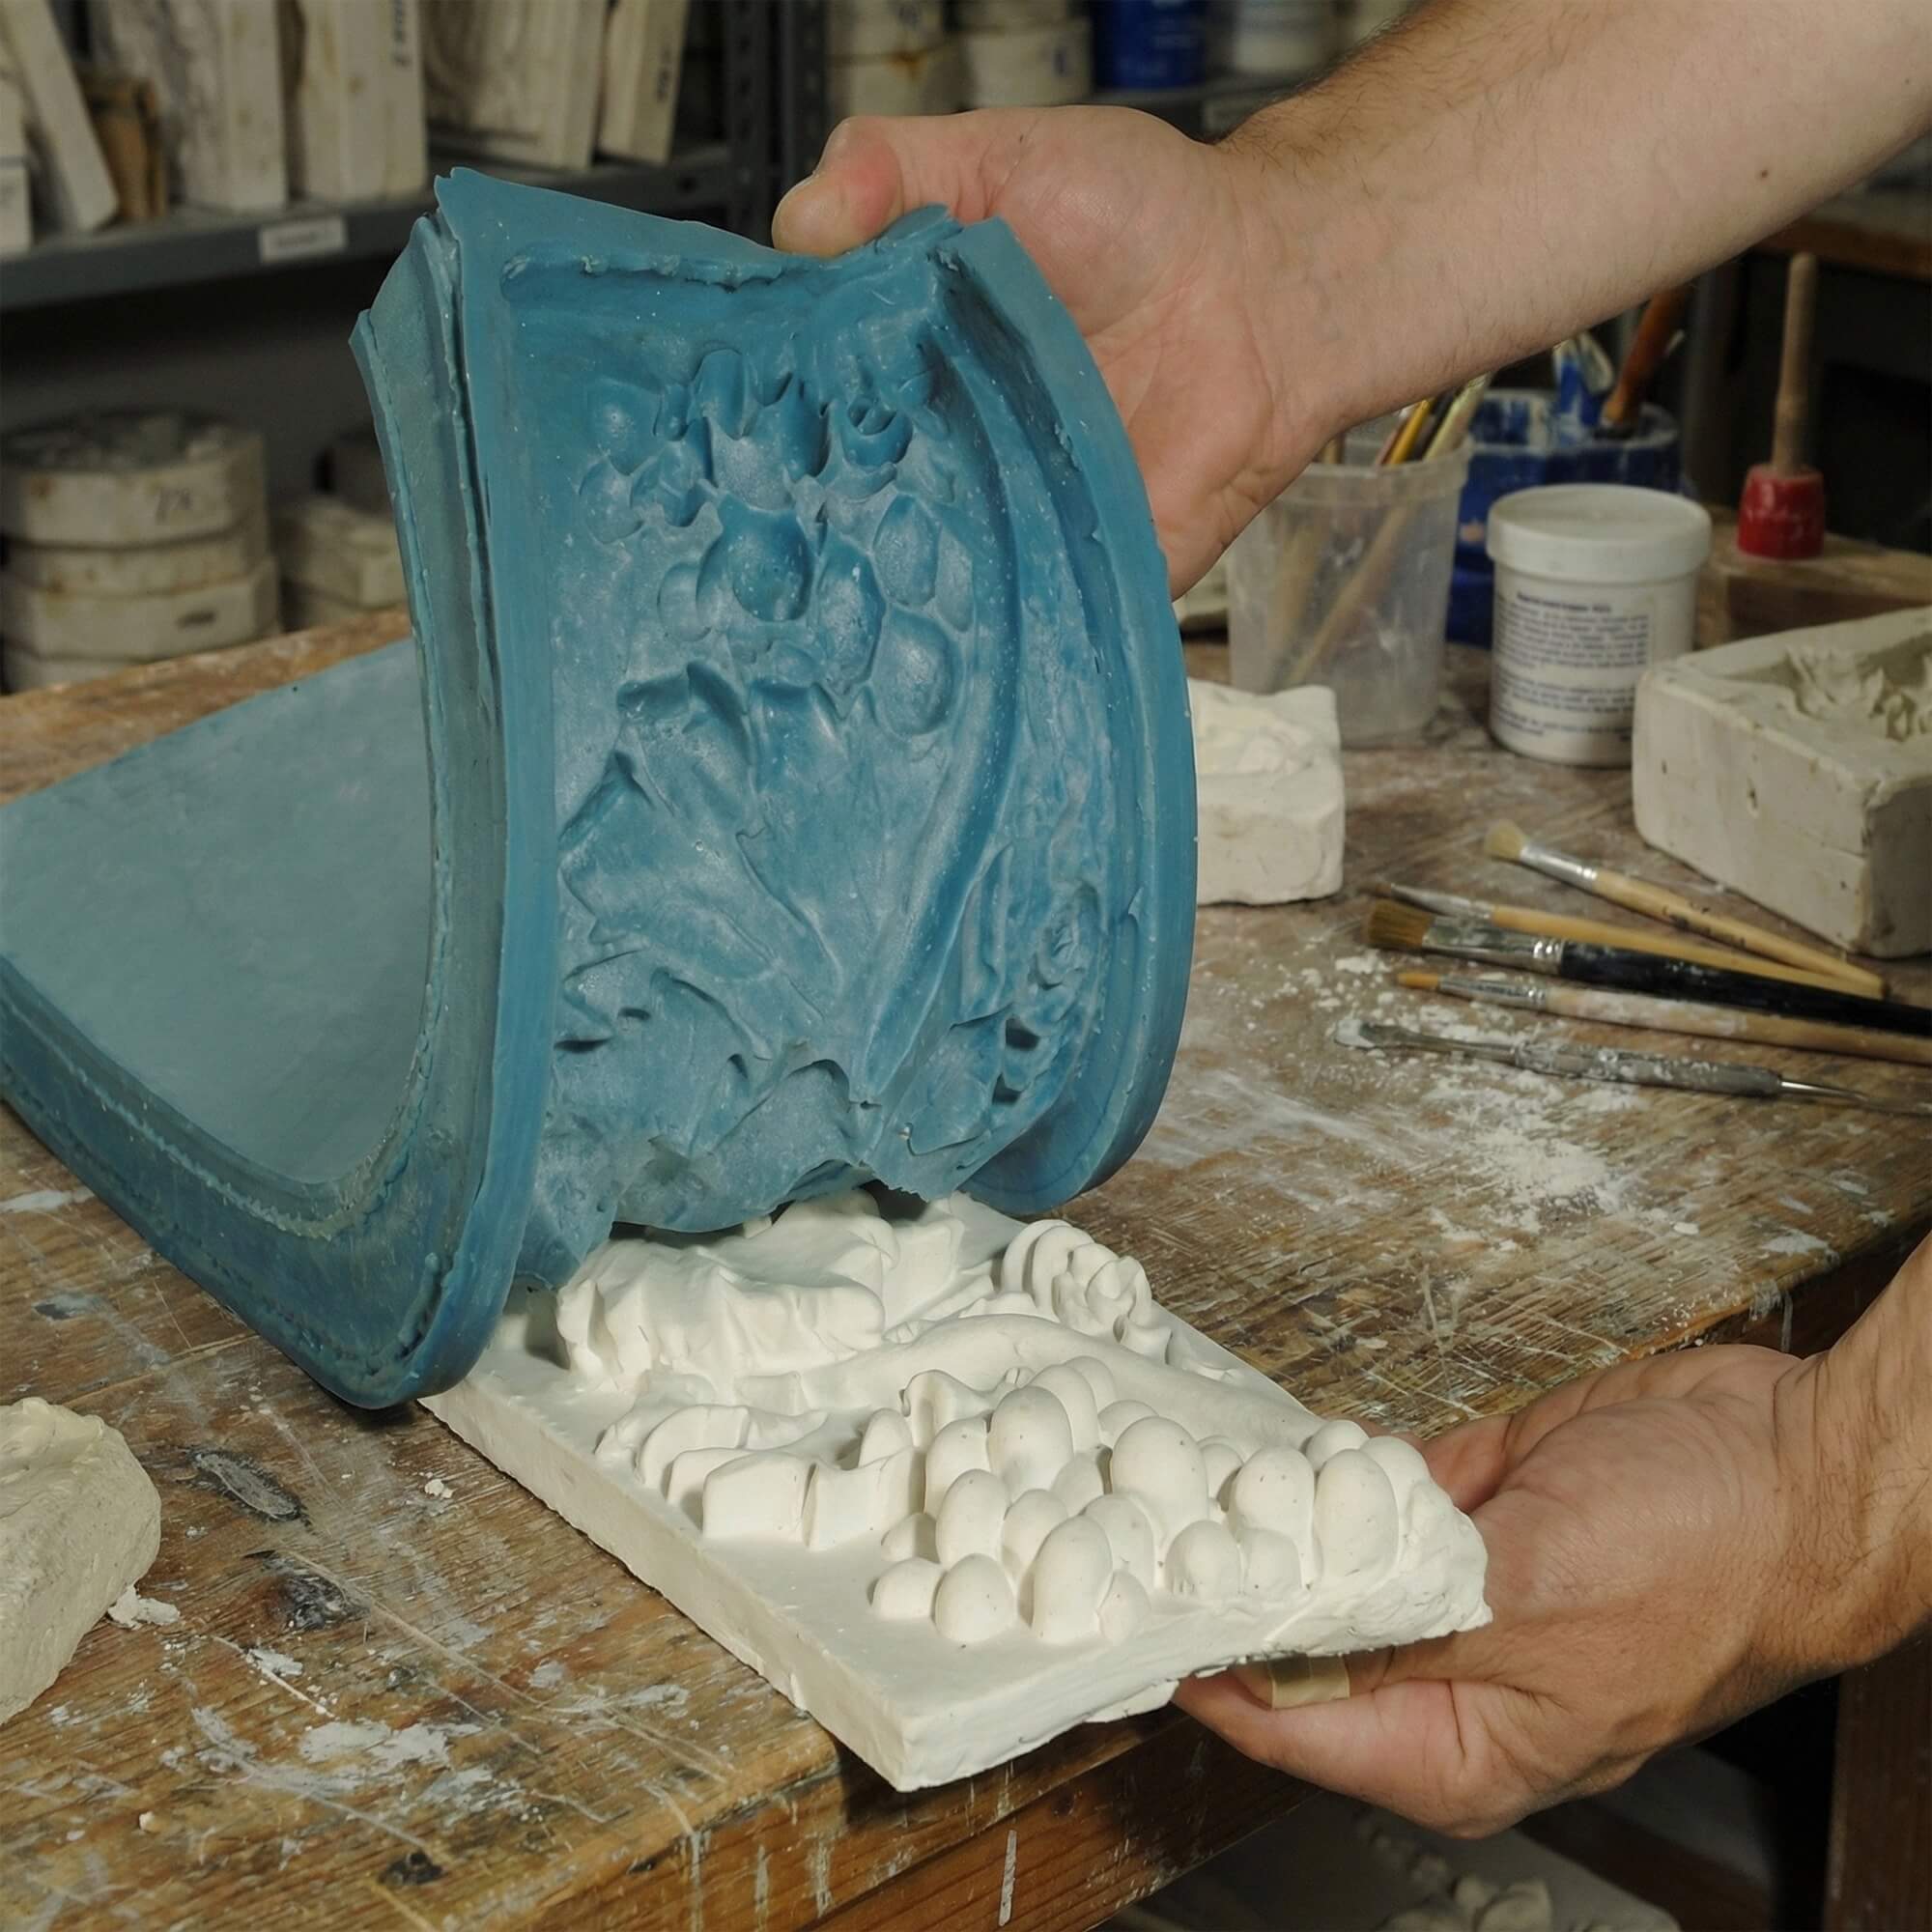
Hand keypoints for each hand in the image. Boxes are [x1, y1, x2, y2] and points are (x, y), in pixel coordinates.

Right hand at [772, 109, 1319, 593]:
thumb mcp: (998, 154)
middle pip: (847, 504)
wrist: (1265, 292)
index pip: (809, 405)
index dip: (766, 421)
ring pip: (914, 577)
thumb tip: (798, 224)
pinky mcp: (1064, 574)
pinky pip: (1011, 618)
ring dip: (878, 589)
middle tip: (762, 530)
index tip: (725, 433)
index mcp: (905, 357)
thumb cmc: (1142, 218)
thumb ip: (888, 167)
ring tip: (827, 605)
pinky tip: (935, 638)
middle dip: (806, 523)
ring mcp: (1000, 517)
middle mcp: (941, 446)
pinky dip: (982, 633)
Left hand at [1178, 1343, 1843, 1836]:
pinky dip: (1328, 1464)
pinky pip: (1367, 1488)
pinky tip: (1284, 1441)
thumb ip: (1392, 1623)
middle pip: (1292, 1641)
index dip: (1199, 1666)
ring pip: (1323, 1554)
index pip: (1284, 1726)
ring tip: (1183, 1468)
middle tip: (1132, 1515)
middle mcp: (1443, 1677)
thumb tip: (1265, 1636)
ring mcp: (1449, 1583)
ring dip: (1268, 1511)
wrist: (1788, 1458)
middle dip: (1222, 1577)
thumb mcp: (1527, 1603)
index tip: (1121, 1608)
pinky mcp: (1464, 1505)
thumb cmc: (1704, 1566)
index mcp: (1456, 1750)